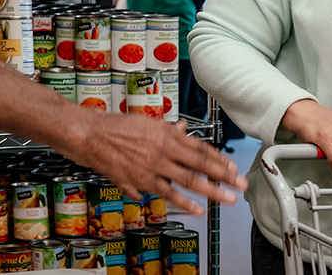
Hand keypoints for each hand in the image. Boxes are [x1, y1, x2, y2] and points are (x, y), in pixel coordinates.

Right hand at [72, 112, 246, 215]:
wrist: (92, 134)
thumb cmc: (117, 126)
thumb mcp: (147, 122)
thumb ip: (168, 130)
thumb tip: (184, 130)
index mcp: (166, 132)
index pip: (199, 146)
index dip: (217, 158)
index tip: (232, 166)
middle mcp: (163, 148)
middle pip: (199, 163)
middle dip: (223, 175)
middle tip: (239, 184)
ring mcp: (154, 166)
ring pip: (189, 180)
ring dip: (211, 190)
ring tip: (227, 199)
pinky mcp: (142, 180)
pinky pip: (167, 193)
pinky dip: (184, 202)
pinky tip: (198, 209)